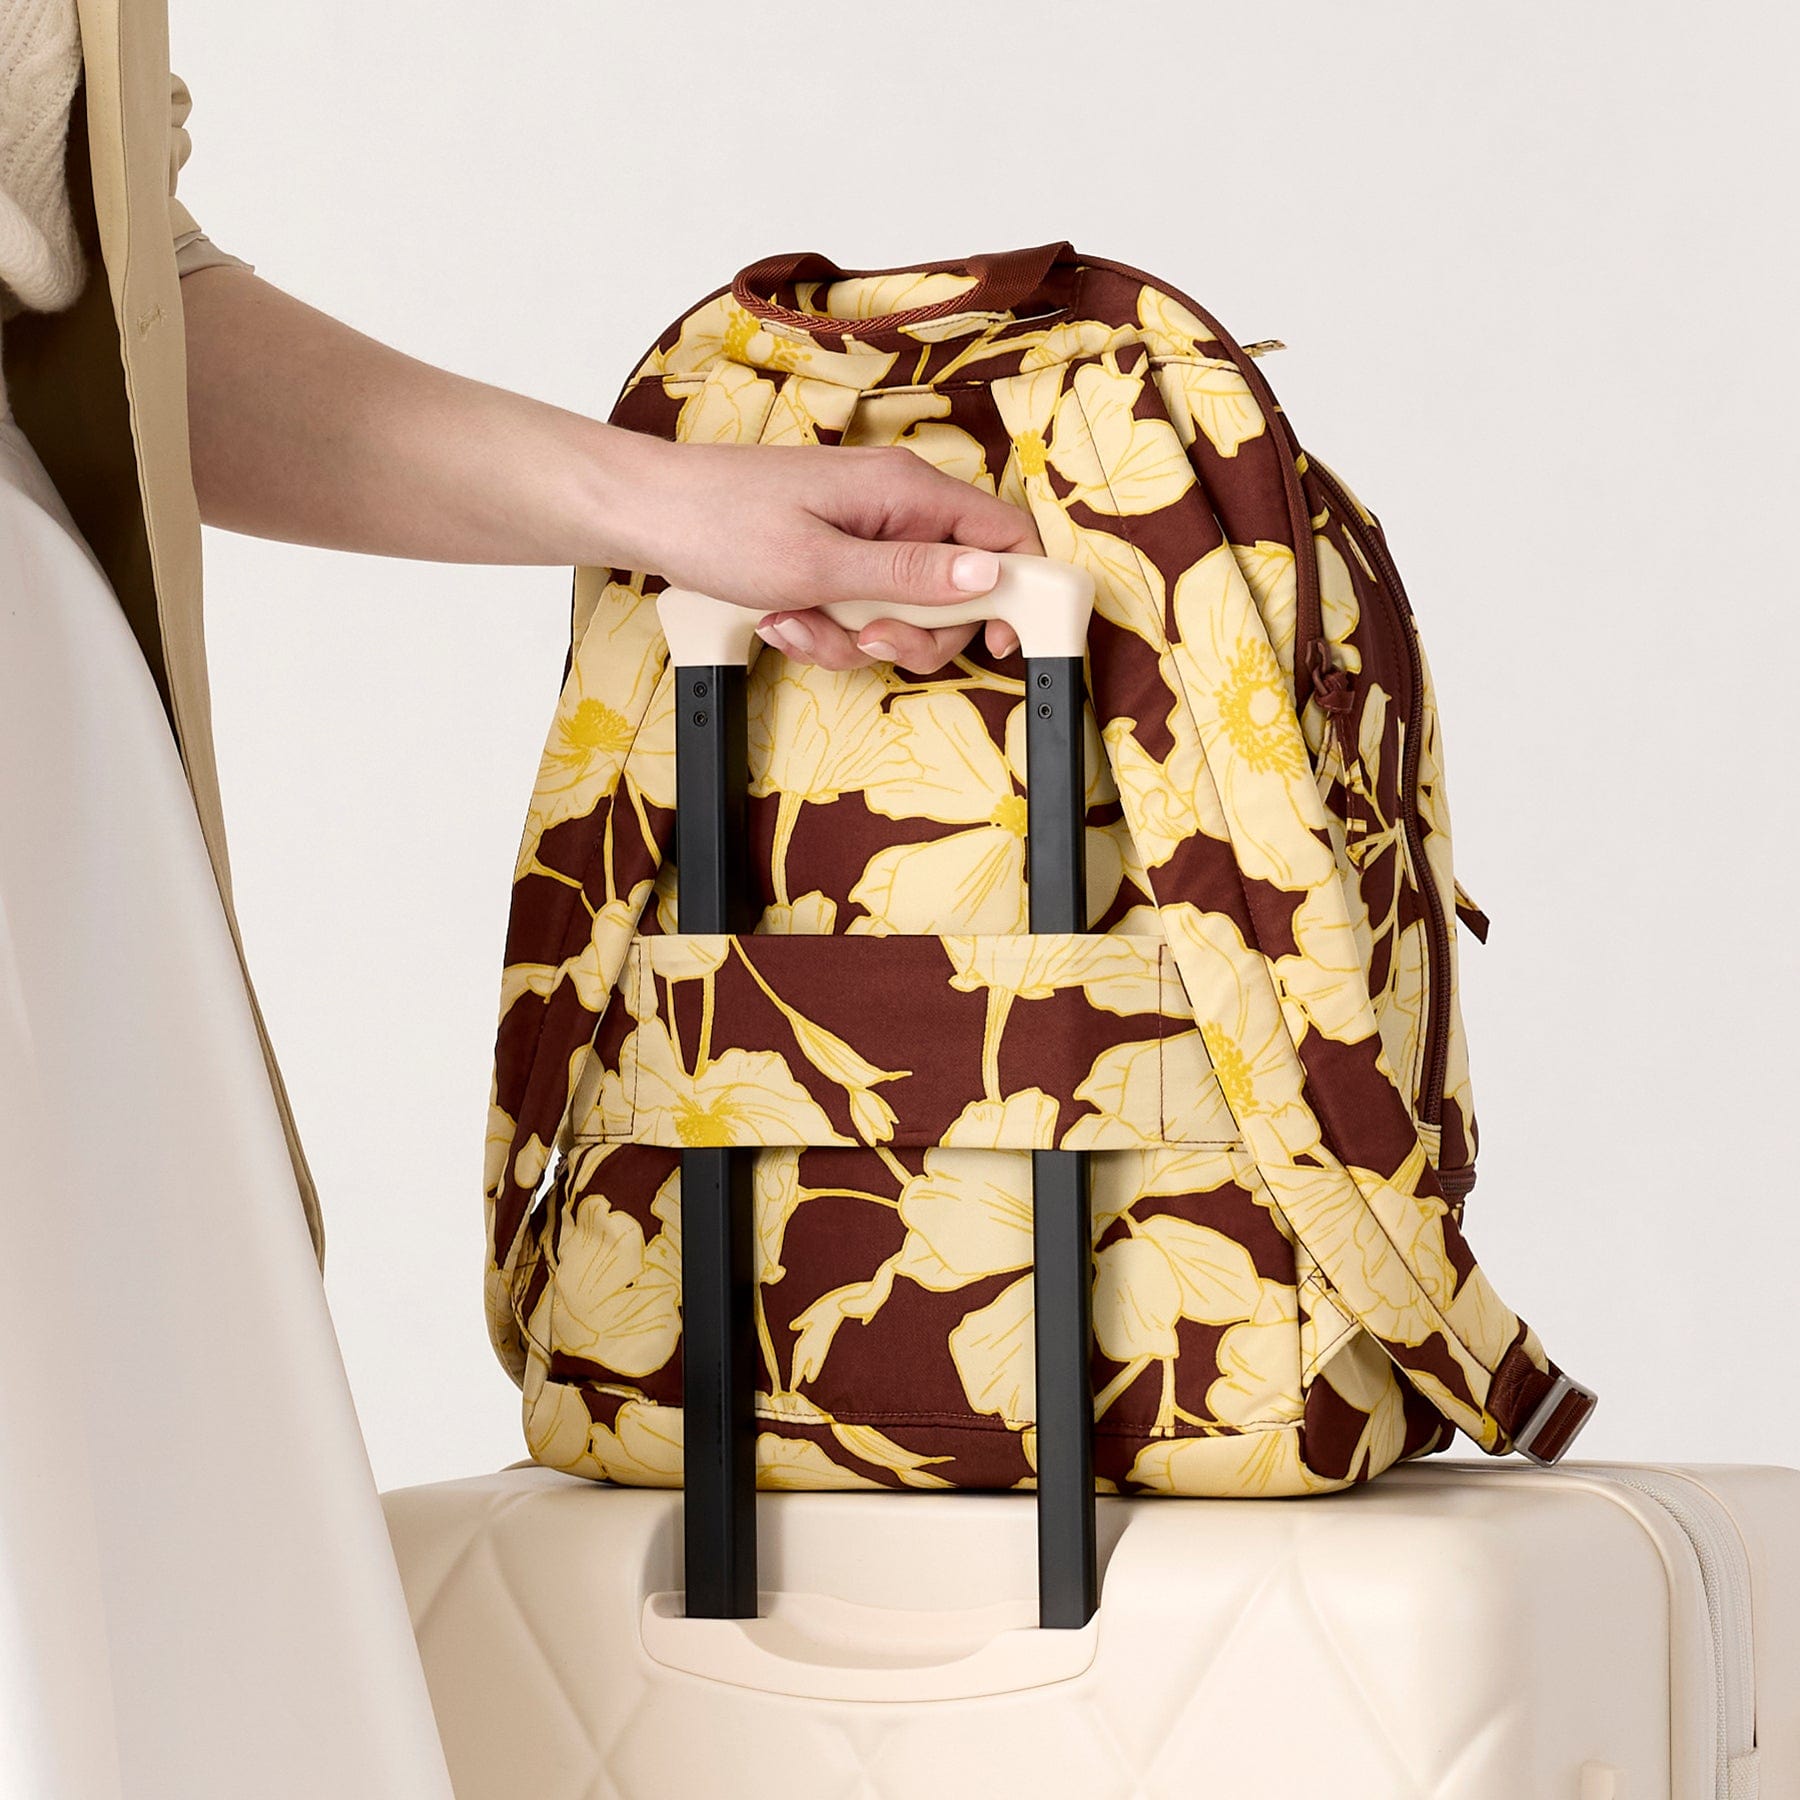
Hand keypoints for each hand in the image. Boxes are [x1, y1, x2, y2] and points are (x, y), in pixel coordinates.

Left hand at [621, 440, 1041, 671]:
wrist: (646, 513)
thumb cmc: (722, 525)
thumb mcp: (822, 565)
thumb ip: (911, 574)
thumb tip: (989, 574)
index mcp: (906, 492)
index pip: (1004, 534)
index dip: (1017, 593)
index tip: (997, 642)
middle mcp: (895, 505)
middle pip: (956, 589)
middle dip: (914, 633)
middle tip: (866, 640)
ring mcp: (863, 529)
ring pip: (902, 609)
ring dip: (855, 638)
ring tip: (800, 623)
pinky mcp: (833, 551)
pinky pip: (857, 607)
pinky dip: (825, 627)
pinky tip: (782, 619)